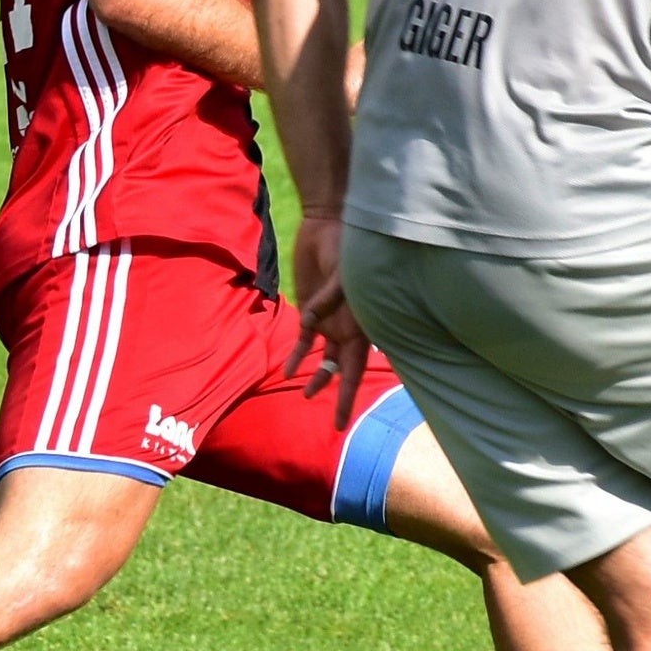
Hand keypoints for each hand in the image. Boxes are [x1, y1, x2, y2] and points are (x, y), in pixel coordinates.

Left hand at [284, 209, 370, 425]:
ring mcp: (330, 321)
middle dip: (342, 397)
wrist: (328, 225)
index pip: (358, 368)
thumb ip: (330, 299)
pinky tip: (288, 370)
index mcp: (362, 324)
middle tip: (336, 424)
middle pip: (346, 371)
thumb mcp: (343, 273)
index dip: (352, 393)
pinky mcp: (311, 311)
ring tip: (307, 394)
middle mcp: (349, 328)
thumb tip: (312, 321)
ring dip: (318, 377)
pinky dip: (297, 356)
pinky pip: (305, 341)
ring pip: (326, 360)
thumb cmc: (345, 247)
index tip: (345, 419)